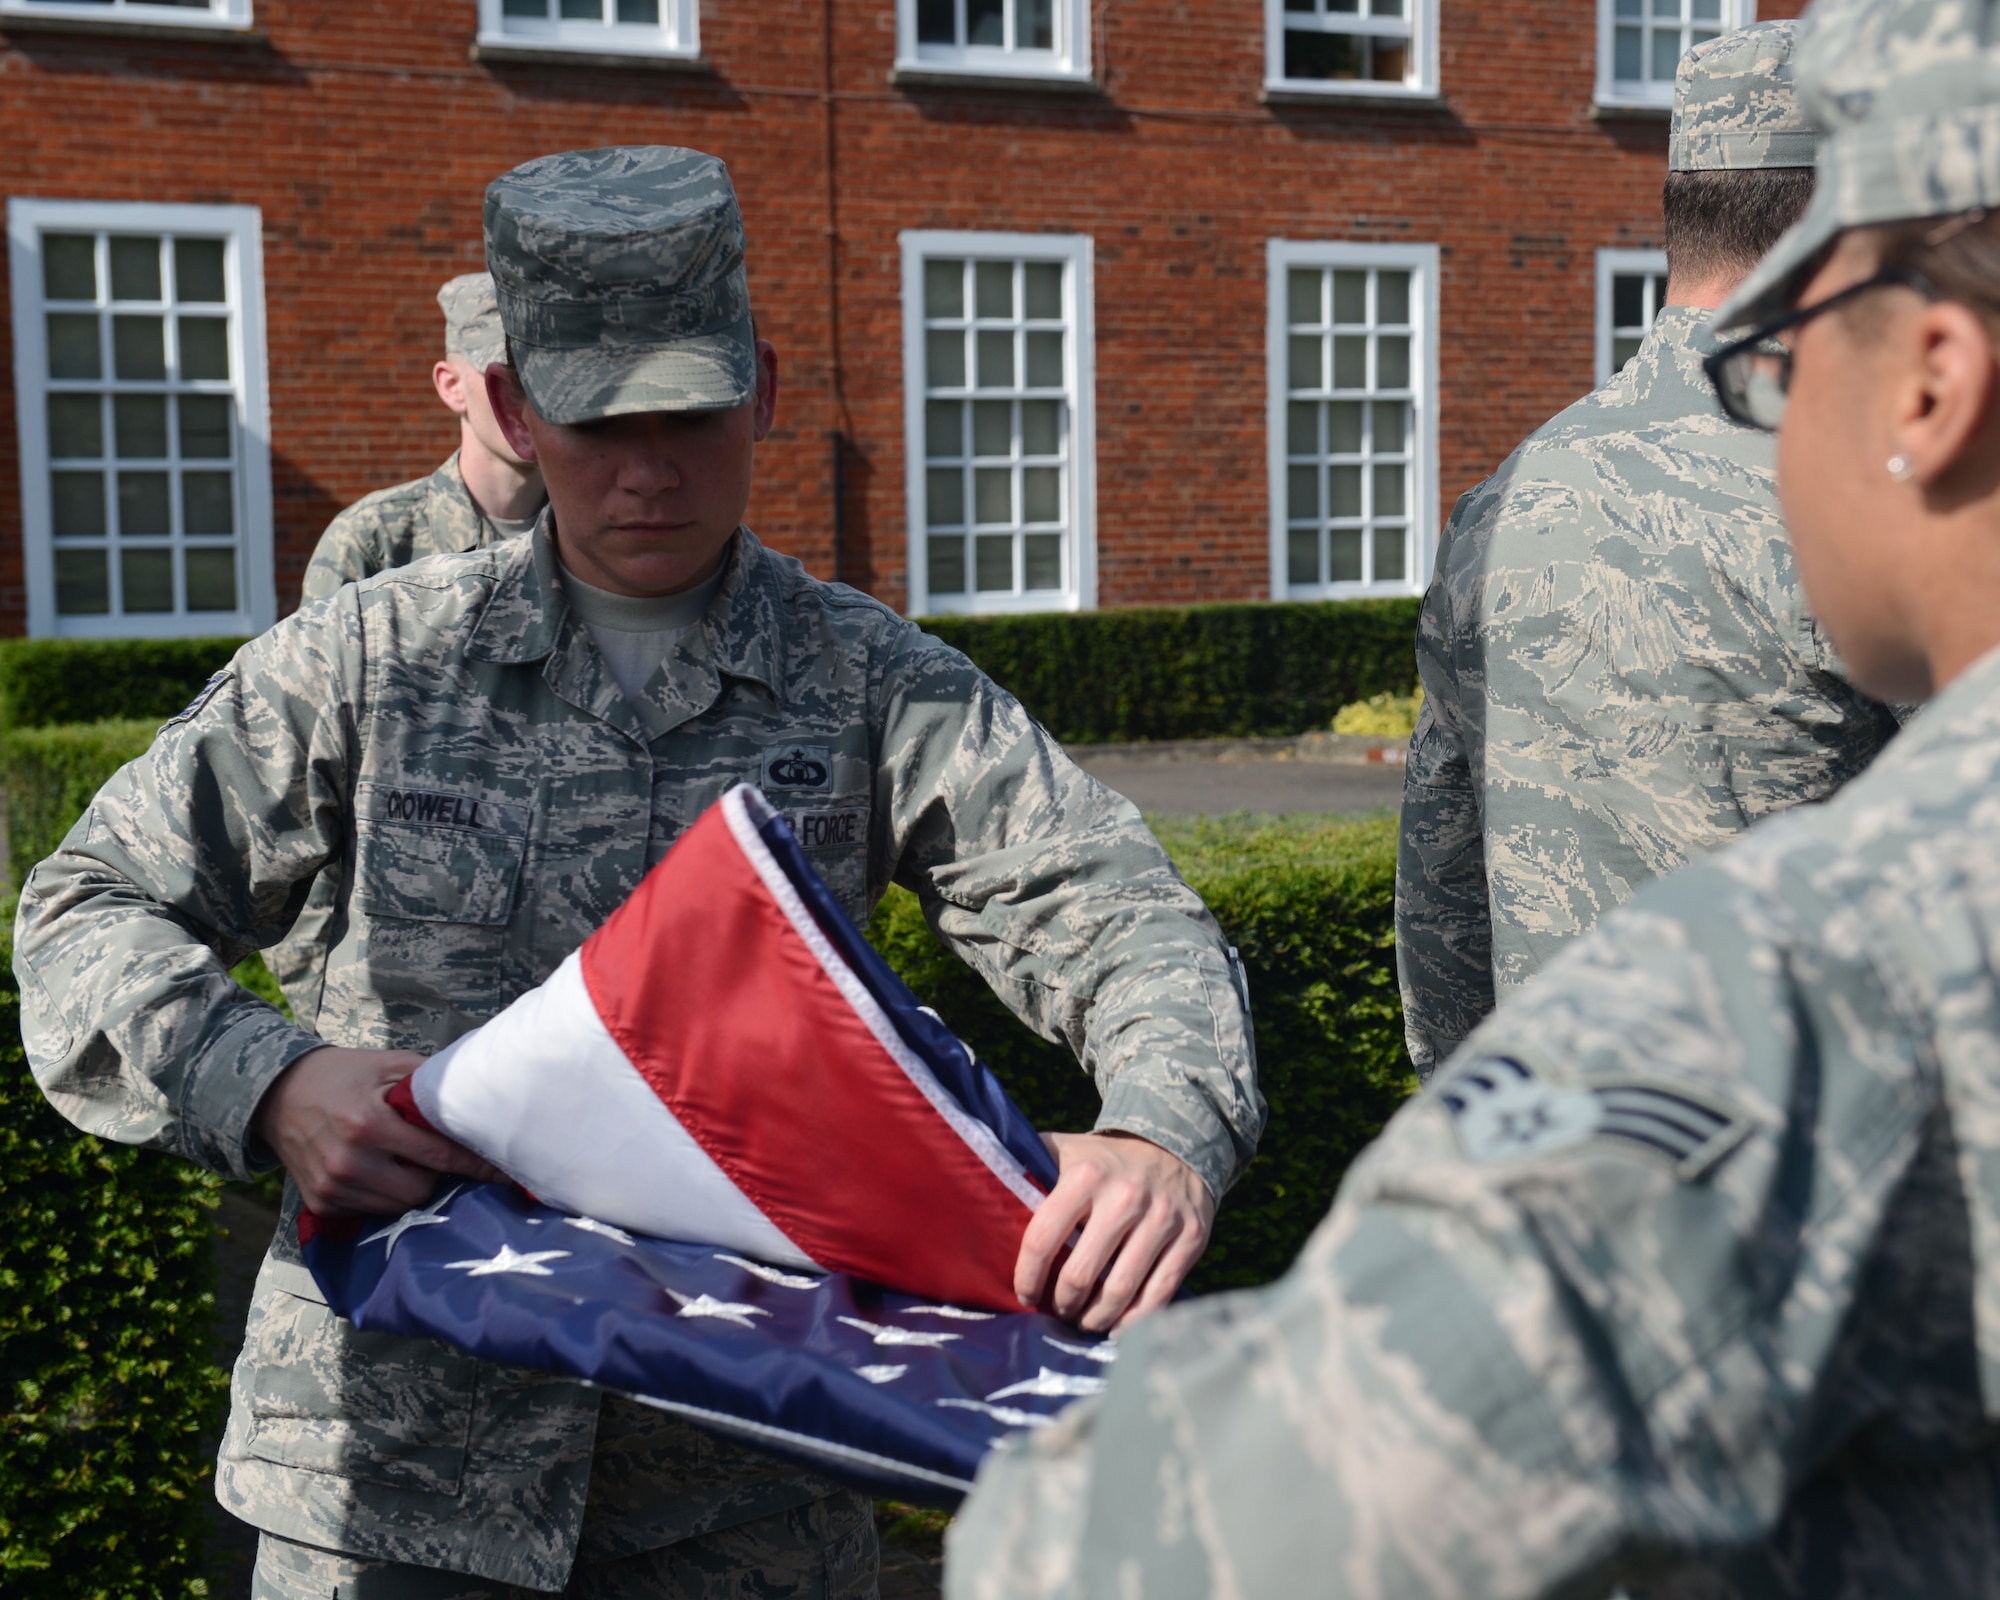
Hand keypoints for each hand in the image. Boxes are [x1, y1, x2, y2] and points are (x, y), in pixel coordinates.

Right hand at [254, 1046, 497, 1215]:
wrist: (277, 1094)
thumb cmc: (343, 1075)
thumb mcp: (388, 1064)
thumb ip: (429, 1085)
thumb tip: (476, 1103)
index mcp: (369, 1124)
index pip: (438, 1155)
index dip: (475, 1165)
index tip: (504, 1172)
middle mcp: (349, 1163)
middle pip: (421, 1191)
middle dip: (437, 1176)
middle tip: (436, 1155)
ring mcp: (332, 1188)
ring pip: (397, 1207)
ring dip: (411, 1187)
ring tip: (406, 1161)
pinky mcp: (321, 1203)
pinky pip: (371, 1212)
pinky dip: (384, 1196)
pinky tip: (379, 1170)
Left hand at [1013, 1131, 1216, 1334]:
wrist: (1178, 1146)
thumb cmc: (1107, 1161)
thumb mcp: (1068, 1151)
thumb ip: (1030, 1166)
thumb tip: (978, 1187)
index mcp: (1086, 1175)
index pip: (1043, 1238)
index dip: (1028, 1277)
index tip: (1025, 1294)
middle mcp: (1125, 1196)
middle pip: (1081, 1275)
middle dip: (1063, 1304)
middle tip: (1058, 1311)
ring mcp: (1162, 1219)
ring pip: (1120, 1292)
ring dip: (1095, 1318)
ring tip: (1083, 1321)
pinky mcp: (1191, 1239)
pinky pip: (1158, 1295)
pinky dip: (1134, 1320)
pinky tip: (1116, 1326)